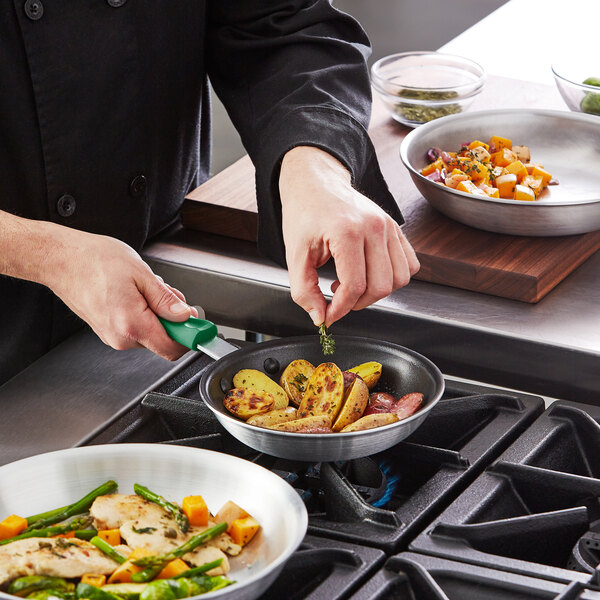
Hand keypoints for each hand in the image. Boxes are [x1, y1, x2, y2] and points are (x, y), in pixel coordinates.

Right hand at [43, 228, 196, 359]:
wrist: (60, 259)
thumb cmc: (93, 261)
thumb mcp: (140, 274)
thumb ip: (166, 300)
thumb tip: (185, 316)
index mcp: (131, 324)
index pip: (173, 348)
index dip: (190, 335)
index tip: (199, 324)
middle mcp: (121, 337)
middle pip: (163, 339)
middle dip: (172, 317)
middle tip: (165, 291)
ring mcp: (112, 336)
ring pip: (151, 332)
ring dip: (157, 312)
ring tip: (142, 287)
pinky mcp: (108, 331)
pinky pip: (136, 327)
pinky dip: (143, 312)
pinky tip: (133, 292)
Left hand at [279, 146, 418, 326]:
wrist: (316, 183)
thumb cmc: (305, 213)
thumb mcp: (295, 254)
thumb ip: (303, 290)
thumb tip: (320, 317)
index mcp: (347, 231)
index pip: (354, 285)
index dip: (340, 309)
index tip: (329, 315)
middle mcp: (374, 226)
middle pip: (381, 286)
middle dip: (358, 302)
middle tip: (339, 297)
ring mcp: (389, 226)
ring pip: (400, 279)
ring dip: (377, 292)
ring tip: (353, 283)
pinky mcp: (396, 228)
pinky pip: (409, 264)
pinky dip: (393, 277)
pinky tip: (370, 273)